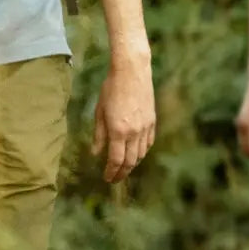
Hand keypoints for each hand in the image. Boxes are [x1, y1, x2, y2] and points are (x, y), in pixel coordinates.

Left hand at [92, 54, 154, 182]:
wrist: (132, 71)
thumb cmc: (111, 88)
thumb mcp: (99, 111)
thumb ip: (99, 134)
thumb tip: (96, 153)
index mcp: (118, 130)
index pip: (116, 160)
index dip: (111, 172)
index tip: (107, 178)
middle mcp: (134, 132)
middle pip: (130, 161)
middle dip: (122, 173)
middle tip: (115, 178)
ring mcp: (145, 127)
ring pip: (141, 154)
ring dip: (132, 164)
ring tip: (124, 167)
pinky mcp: (152, 120)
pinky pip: (148, 143)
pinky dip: (142, 152)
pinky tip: (136, 153)